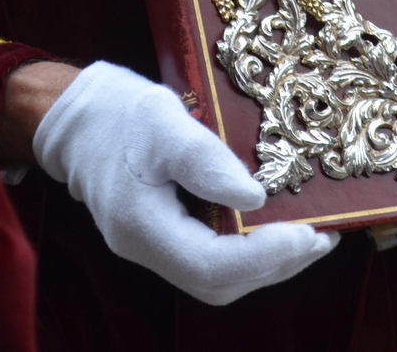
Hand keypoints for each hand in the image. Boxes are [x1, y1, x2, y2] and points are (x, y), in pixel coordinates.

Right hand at [33, 62, 337, 304]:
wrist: (74, 115)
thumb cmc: (117, 112)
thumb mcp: (163, 121)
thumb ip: (206, 161)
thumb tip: (257, 198)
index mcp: (141, 226)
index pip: (211, 265)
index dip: (265, 257)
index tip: (308, 233)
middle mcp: (145, 249)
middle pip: (218, 283)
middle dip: (275, 266)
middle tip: (321, 238)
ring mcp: (153, 246)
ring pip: (216, 278)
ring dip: (268, 264)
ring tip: (312, 237)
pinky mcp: (164, 235)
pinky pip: (211, 258)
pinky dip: (250, 251)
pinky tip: (277, 227)